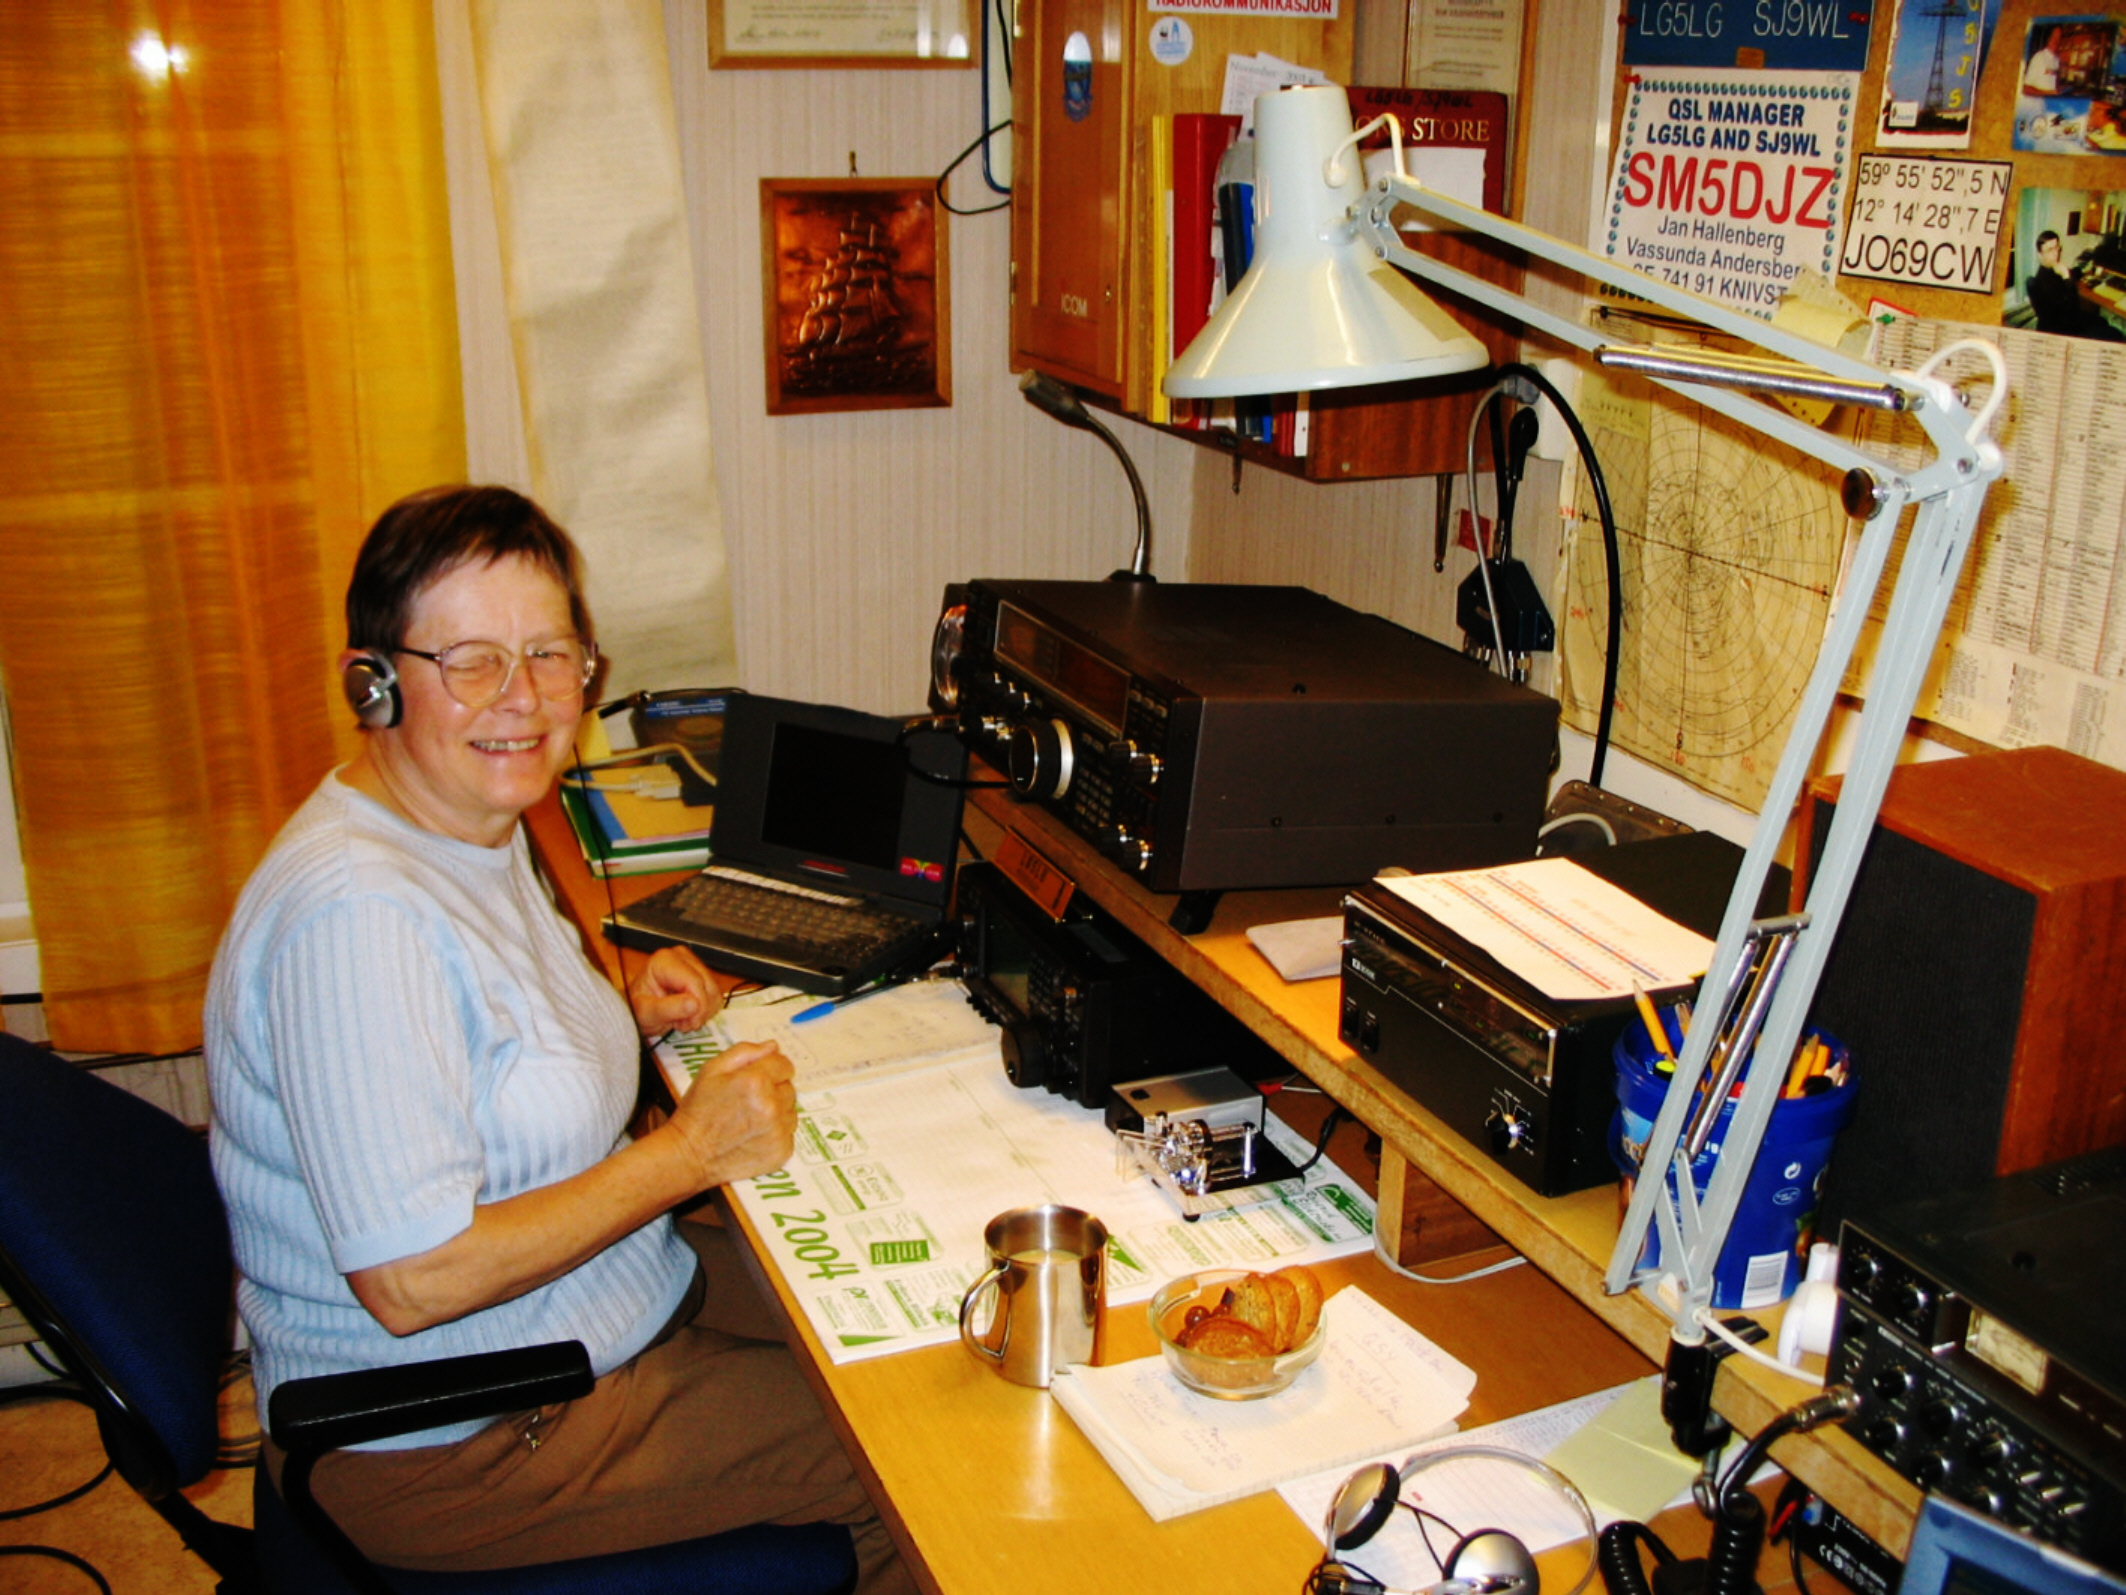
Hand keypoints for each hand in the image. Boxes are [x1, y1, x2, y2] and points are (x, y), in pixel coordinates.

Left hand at [629, 944, 722, 1036]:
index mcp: (665, 961)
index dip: (697, 1006)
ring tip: (683, 1018)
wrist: (638, 1011)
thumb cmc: (638, 1010)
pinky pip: (715, 995)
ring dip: (702, 1012)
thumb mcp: (647, 1014)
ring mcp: (693, 964)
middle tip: (682, 1023)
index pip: (695, 981)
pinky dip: (706, 1010)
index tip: (687, 1024)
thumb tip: (694, 1004)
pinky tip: (689, 1013)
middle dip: (699, 1011)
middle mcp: (682, 956)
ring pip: (714, 992)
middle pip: (707, 986)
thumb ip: (668, 1008)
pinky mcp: (702, 975)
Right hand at [665, 1040, 796, 1188]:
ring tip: (749, 1120)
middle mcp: (772, 1105)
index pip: (784, 1064)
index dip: (771, 1069)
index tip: (757, 1078)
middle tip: (747, 1101)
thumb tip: (773, 1046)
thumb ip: (744, 1052)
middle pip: (789, 1088)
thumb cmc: (698, 1110)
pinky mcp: (781, 1151)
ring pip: (790, 1111)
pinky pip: (789, 1133)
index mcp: (756, 1080)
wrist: (690, 1154)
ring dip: (776, 1112)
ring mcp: (778, 1130)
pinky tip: (753, 1135)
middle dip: (773, 1090)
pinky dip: (776, 1133)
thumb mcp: (711, 1070)